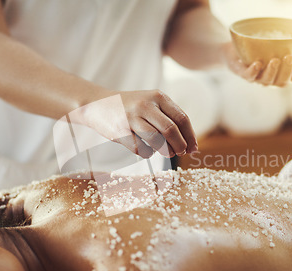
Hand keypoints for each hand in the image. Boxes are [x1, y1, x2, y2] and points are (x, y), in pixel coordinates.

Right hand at [81, 90, 197, 158]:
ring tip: (167, 152)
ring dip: (166, 151)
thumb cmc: (131, 107)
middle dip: (180, 146)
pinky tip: (147, 149)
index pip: (182, 118)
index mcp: (158, 96)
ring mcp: (132, 118)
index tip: (193, 148)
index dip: (190, 136)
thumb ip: (169, 118)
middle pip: (171, 131)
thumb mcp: (151, 103)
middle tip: (181, 152)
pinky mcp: (120, 131)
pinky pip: (141, 149)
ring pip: (157, 141)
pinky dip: (148, 153)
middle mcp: (145, 105)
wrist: (97, 104)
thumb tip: (190, 143)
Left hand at [221, 42, 291, 86]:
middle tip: (289, 56)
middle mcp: (270, 80)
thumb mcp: (282, 47)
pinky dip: (253, 72)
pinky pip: (248, 77)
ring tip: (274, 60)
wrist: (236, 49)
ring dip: (271, 72)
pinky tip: (257, 64)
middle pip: (281, 82)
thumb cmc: (262, 50)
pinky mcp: (242, 73)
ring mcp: (256, 78)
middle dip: (286, 71)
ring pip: (265, 81)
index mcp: (282, 75)